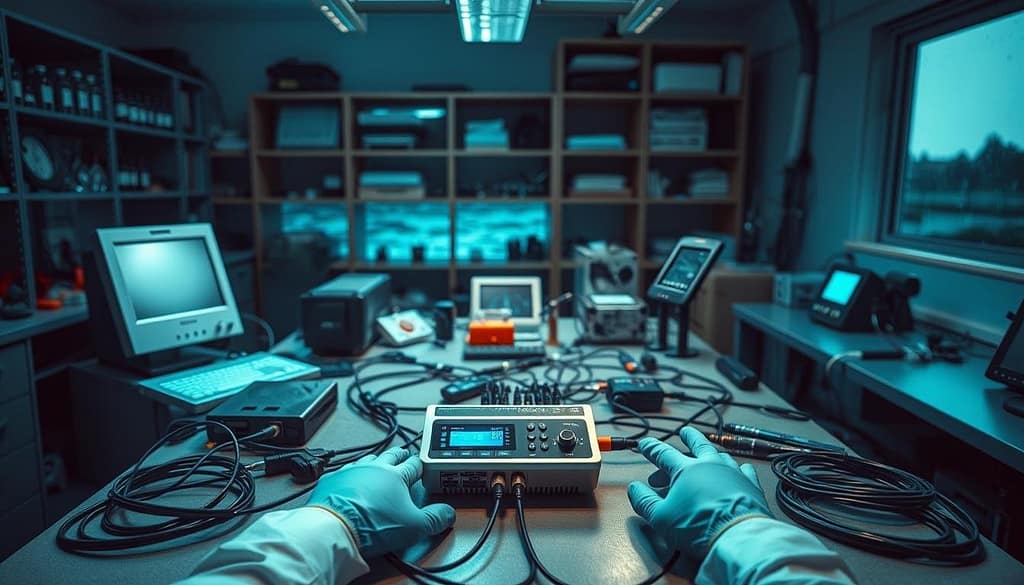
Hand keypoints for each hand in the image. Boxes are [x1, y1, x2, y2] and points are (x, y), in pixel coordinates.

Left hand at [307, 447, 455, 557]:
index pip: (414, 464)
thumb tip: (448, 513)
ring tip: (379, 464)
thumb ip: (435, 519)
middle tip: (404, 454)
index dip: (420, 464)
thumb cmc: (373, 524)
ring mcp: (352, 471)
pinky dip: (349, 474)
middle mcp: (374, 467)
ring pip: (367, 459)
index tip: (422, 465)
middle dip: (400, 455)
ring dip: (375, 461)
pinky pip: (343, 471)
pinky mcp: (332, 480)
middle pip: (391, 455)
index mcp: (396, 475)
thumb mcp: (414, 526)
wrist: (335, 526)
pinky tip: (349, 479)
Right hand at [627, 427, 771, 559]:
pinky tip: (738, 470)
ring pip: (720, 455)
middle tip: (684, 432)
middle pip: (697, 443)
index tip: (644, 444)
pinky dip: (738, 468)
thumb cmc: (698, 527)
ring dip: (710, 454)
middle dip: (689, 436)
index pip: (662, 453)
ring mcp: (732, 472)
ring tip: (706, 456)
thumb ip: (644, 501)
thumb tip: (634, 488)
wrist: (737, 536)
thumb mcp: (660, 518)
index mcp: (685, 470)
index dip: (650, 448)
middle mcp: (709, 464)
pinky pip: (744, 470)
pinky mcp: (750, 484)